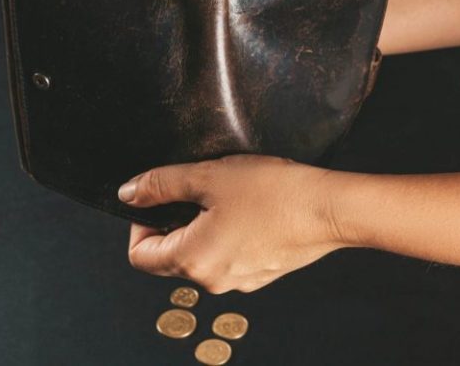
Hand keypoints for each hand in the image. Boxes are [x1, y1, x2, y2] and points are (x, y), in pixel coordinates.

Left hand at [117, 154, 348, 293]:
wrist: (329, 208)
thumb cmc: (275, 193)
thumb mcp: (208, 176)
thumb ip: (161, 184)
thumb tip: (130, 193)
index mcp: (191, 260)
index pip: (139, 255)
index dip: (140, 225)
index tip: (158, 201)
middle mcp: (212, 281)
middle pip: (169, 258)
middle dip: (173, 225)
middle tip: (195, 193)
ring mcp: (239, 282)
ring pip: (202, 257)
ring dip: (202, 229)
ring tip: (227, 198)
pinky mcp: (260, 275)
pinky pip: (229, 258)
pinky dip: (228, 237)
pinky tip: (249, 211)